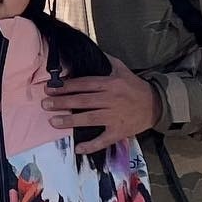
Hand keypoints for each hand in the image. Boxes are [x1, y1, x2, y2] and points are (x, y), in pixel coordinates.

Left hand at [43, 57, 160, 149]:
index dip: (66, 87)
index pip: (84, 84)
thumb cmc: (135, 87)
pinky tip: (77, 148)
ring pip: (89, 119)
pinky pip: (103, 140)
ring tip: (53, 121)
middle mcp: (111, 100)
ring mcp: (115, 117)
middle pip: (83, 101)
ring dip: (70, 121)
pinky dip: (91, 145)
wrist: (156, 105)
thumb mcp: (122, 69)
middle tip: (45, 104)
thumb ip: (106, 61)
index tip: (50, 89)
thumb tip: (92, 53)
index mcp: (110, 84)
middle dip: (62, 102)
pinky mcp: (119, 131)